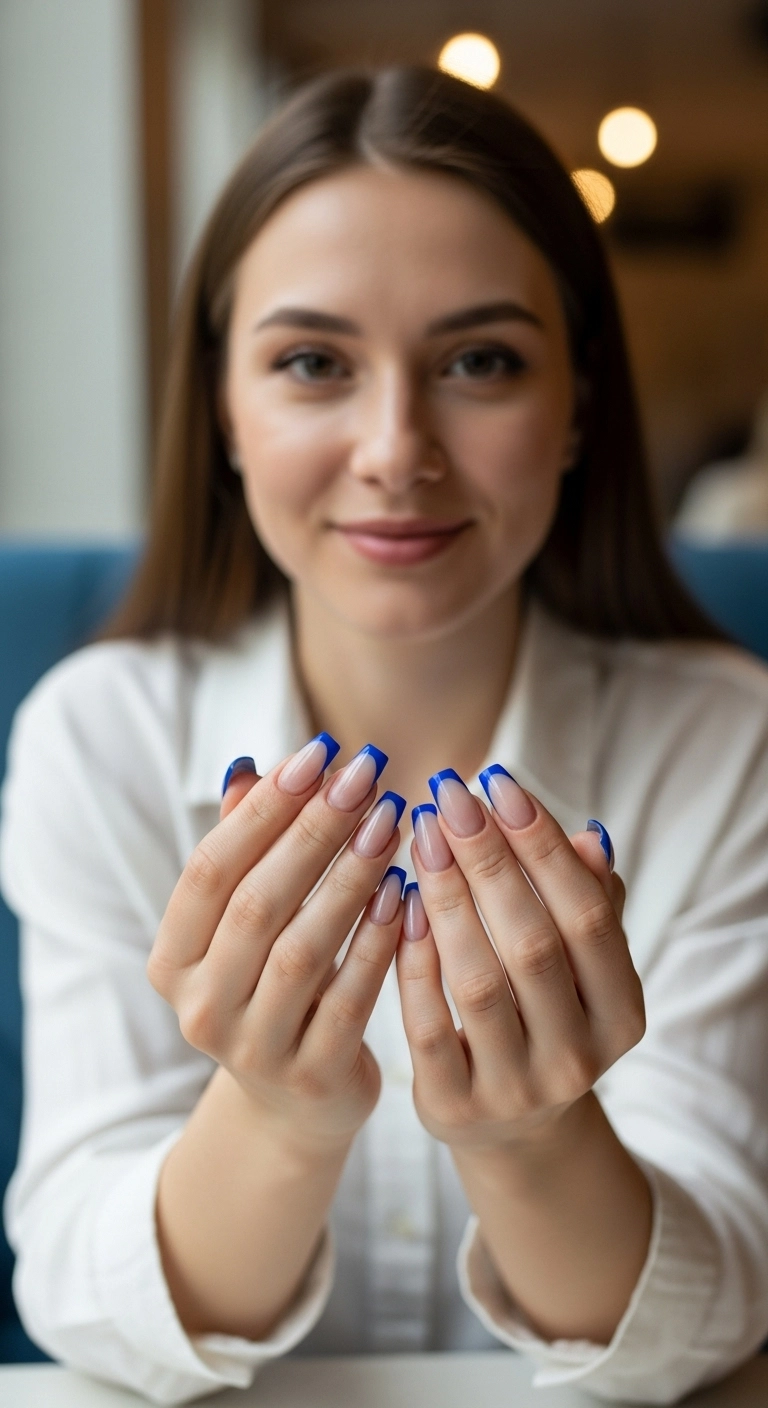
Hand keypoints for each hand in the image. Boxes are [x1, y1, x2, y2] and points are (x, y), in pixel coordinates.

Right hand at [148, 736, 405, 1153]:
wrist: (297, 1102)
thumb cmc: (273, 984)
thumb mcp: (246, 925)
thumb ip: (245, 852)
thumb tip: (249, 769)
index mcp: (172, 961)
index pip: (209, 869)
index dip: (263, 809)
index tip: (318, 753)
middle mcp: (201, 1008)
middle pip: (256, 904)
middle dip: (314, 831)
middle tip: (366, 776)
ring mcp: (254, 1048)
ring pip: (303, 949)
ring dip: (350, 878)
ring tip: (392, 822)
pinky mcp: (313, 1075)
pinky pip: (351, 998)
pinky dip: (378, 941)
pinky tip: (405, 892)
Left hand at [396, 767, 643, 1151]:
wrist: (509, 1124)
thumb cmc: (545, 1010)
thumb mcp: (581, 965)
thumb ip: (588, 901)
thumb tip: (589, 836)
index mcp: (622, 1012)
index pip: (587, 914)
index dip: (544, 846)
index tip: (499, 783)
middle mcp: (578, 1057)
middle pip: (533, 943)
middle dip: (488, 860)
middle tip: (447, 795)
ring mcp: (516, 1088)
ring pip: (478, 981)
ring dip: (446, 898)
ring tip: (419, 835)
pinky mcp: (455, 1105)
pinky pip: (427, 1023)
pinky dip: (413, 959)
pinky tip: (397, 901)